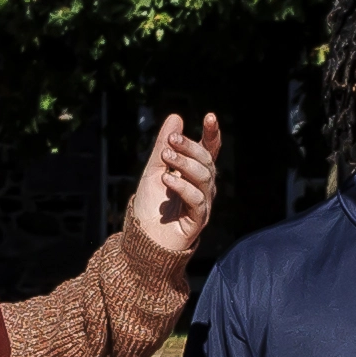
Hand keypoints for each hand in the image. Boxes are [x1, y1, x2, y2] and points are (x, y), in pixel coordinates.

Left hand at [126, 110, 222, 255]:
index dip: (212, 135)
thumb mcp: (154, 169)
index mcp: (195, 173)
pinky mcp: (198, 220)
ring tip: (165, 157)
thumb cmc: (150, 206)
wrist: (143, 239)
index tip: (210, 117)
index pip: (209, 151)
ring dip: (184, 164)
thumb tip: (176, 117)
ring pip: (204, 178)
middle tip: (170, 141)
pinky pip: (197, 199)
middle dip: (189, 148)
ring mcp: (203, 203)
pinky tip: (167, 179)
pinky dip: (182, 186)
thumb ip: (165, 145)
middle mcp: (203, 187)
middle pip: (206, 161)